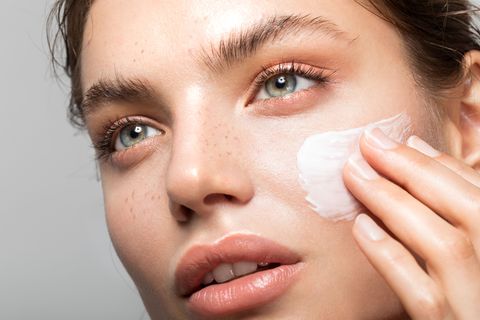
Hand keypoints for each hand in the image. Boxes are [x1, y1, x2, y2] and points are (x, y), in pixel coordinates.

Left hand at [343, 128, 479, 319]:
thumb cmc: (464, 282)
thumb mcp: (471, 242)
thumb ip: (451, 201)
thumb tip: (417, 148)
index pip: (478, 193)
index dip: (437, 161)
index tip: (398, 139)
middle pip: (469, 208)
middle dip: (414, 169)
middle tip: (370, 142)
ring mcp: (478, 301)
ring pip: (446, 246)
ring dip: (395, 202)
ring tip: (355, 174)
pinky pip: (421, 294)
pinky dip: (390, 256)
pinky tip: (361, 227)